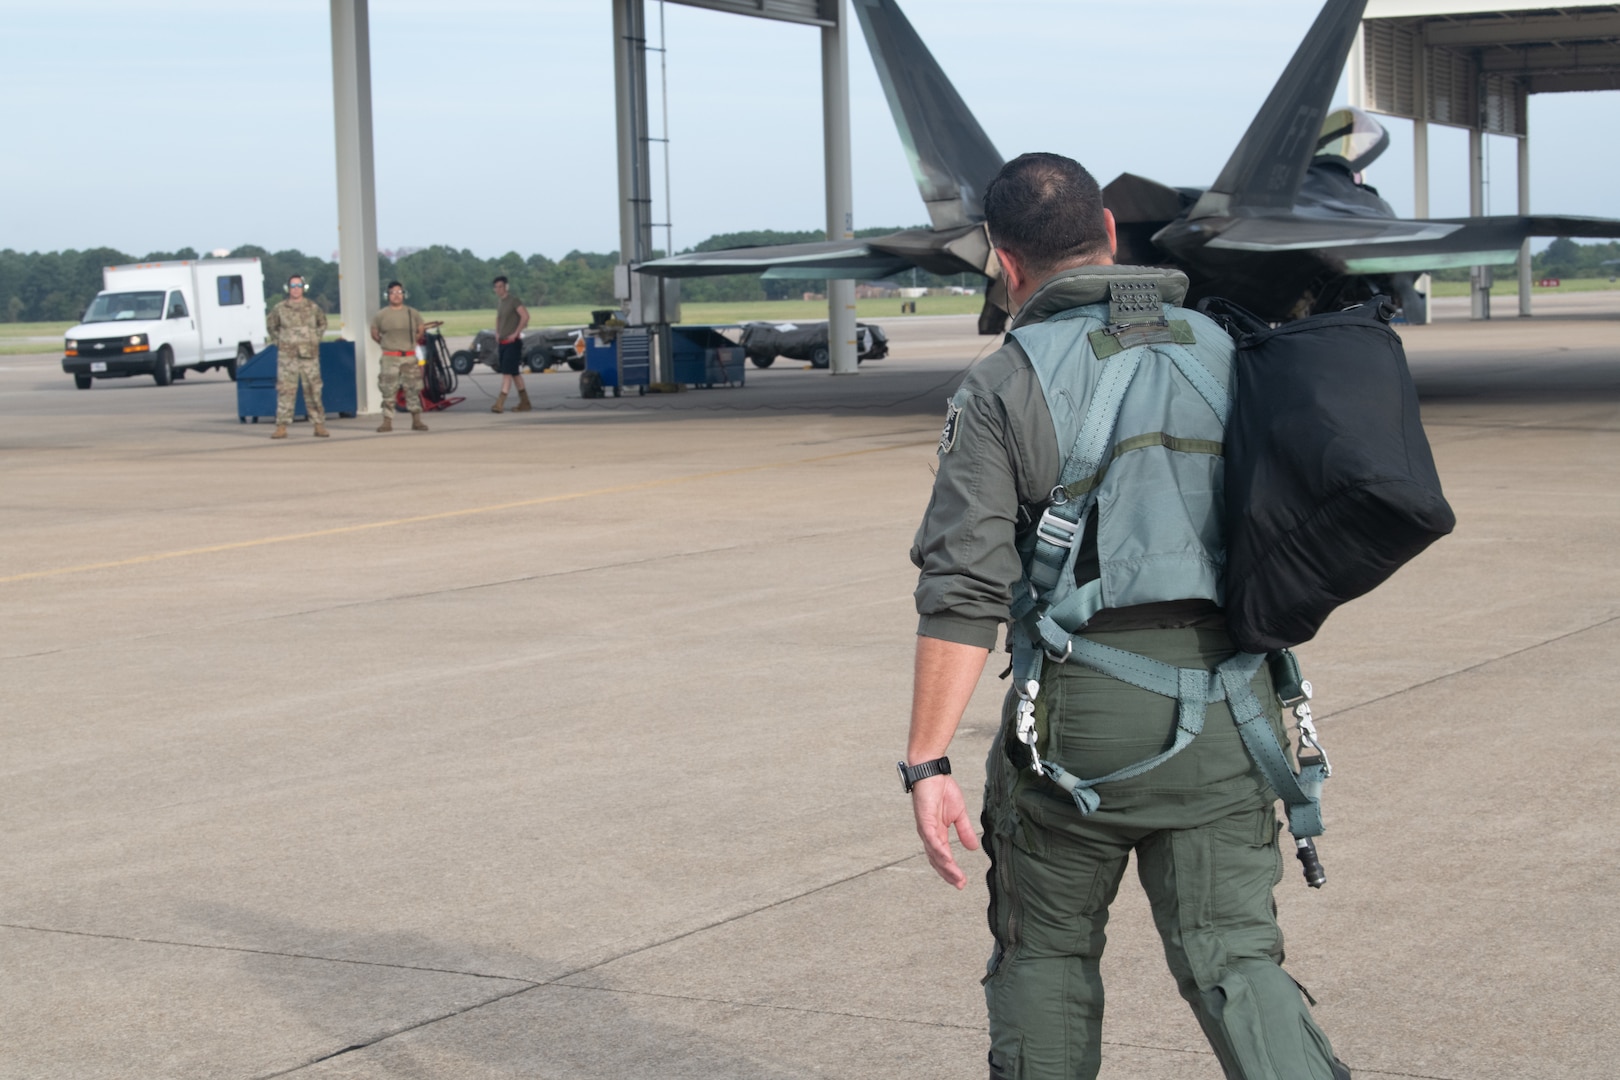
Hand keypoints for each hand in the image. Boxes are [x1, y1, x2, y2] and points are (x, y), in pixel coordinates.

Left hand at [911, 774, 979, 888]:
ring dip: (945, 866)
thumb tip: (973, 848)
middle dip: (948, 874)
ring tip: (956, 876)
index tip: (962, 882)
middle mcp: (929, 834)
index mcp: (937, 833)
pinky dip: (938, 850)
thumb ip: (964, 831)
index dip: (951, 870)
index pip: (942, 857)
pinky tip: (947, 858)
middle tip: (959, 884)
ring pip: (934, 852)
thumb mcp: (959, 814)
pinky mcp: (924, 819)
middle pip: (937, 860)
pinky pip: (931, 838)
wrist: (931, 772)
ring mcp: (925, 827)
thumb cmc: (942, 790)